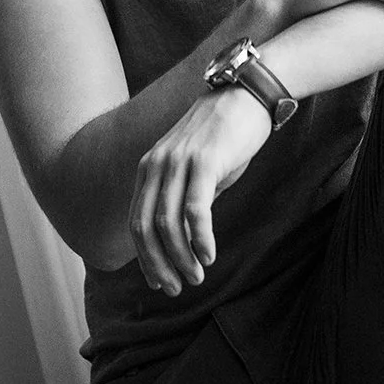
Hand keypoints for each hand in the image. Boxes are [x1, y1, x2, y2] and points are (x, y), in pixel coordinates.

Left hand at [129, 86, 270, 295]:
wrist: (246, 94)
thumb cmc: (224, 134)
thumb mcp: (195, 167)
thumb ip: (183, 196)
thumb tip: (183, 239)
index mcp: (149, 166)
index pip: (136, 221)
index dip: (144, 257)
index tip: (158, 282)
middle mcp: (157, 164)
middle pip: (145, 227)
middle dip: (158, 265)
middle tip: (176, 288)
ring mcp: (178, 162)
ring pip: (168, 224)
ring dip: (180, 258)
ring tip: (195, 277)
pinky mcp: (204, 162)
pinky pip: (195, 210)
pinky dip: (200, 239)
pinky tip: (208, 255)